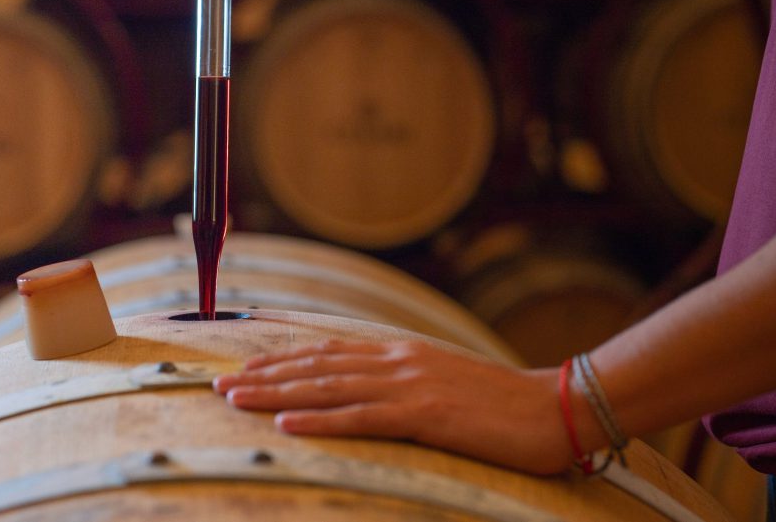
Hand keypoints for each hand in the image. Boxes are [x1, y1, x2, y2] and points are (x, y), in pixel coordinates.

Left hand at [214, 339, 572, 474]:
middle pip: (317, 366)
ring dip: (276, 392)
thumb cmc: (502, 403)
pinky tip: (286, 424)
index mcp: (403, 353)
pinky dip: (319, 419)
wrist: (556, 408)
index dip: (283, 359)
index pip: (329, 352)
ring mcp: (410, 385)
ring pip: (328, 386)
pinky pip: (361, 418)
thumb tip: (368, 388)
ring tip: (234, 399)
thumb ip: (406, 381)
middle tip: (220, 384)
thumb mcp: (445, 382)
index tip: (246, 367)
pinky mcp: (425, 415)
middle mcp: (398, 361)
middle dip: (264, 375)